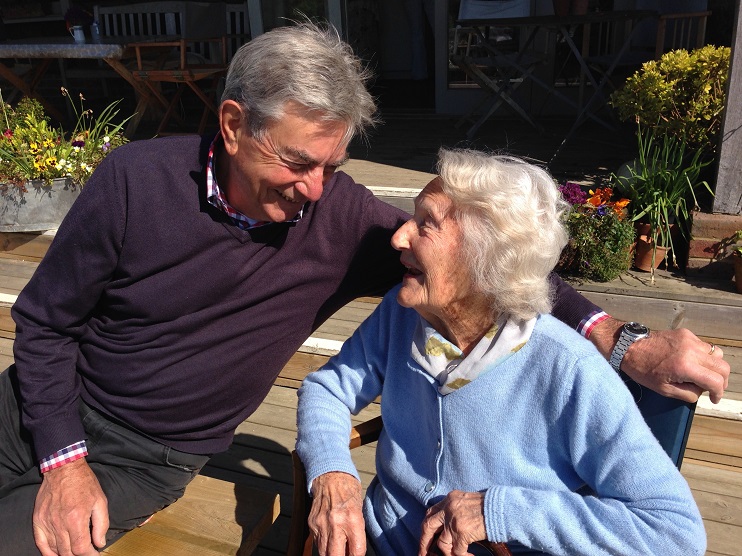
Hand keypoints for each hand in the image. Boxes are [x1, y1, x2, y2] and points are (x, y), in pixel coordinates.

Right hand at [33, 458, 108, 555]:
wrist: (64, 469)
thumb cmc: (84, 483)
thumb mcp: (100, 501)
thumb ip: (101, 524)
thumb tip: (99, 543)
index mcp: (76, 519)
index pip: (81, 548)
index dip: (89, 554)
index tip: (95, 554)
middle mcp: (60, 523)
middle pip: (67, 552)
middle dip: (78, 555)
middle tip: (86, 552)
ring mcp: (47, 523)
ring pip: (55, 550)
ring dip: (65, 554)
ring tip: (74, 552)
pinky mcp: (38, 520)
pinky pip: (41, 543)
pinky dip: (48, 552)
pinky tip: (56, 554)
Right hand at [309, 472, 365, 555]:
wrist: (330, 475)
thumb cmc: (348, 491)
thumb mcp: (360, 511)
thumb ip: (357, 533)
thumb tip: (355, 552)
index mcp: (352, 519)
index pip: (356, 552)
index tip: (356, 555)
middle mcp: (336, 523)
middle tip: (345, 554)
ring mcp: (321, 524)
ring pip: (323, 553)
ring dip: (331, 554)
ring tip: (337, 549)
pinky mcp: (311, 524)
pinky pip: (317, 543)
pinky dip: (323, 545)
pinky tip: (330, 540)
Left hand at [418, 490, 486, 555]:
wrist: (503, 508)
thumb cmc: (491, 506)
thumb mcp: (468, 502)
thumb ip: (456, 509)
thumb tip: (447, 525)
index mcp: (450, 499)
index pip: (431, 513)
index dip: (426, 526)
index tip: (425, 536)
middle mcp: (449, 508)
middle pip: (428, 526)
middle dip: (424, 541)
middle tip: (423, 553)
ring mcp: (454, 521)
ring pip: (442, 543)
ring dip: (449, 553)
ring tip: (460, 555)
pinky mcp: (461, 533)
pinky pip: (457, 551)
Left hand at [592, 318, 729, 402]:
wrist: (628, 347)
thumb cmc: (642, 369)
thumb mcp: (664, 389)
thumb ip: (688, 393)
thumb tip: (702, 391)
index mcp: (685, 366)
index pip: (716, 381)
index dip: (718, 393)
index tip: (714, 398)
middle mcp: (691, 350)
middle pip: (722, 367)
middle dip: (721, 381)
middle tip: (713, 388)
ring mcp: (689, 339)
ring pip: (716, 354)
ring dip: (713, 367)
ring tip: (701, 374)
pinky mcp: (686, 333)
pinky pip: (704, 346)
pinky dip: (703, 356)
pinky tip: (690, 361)